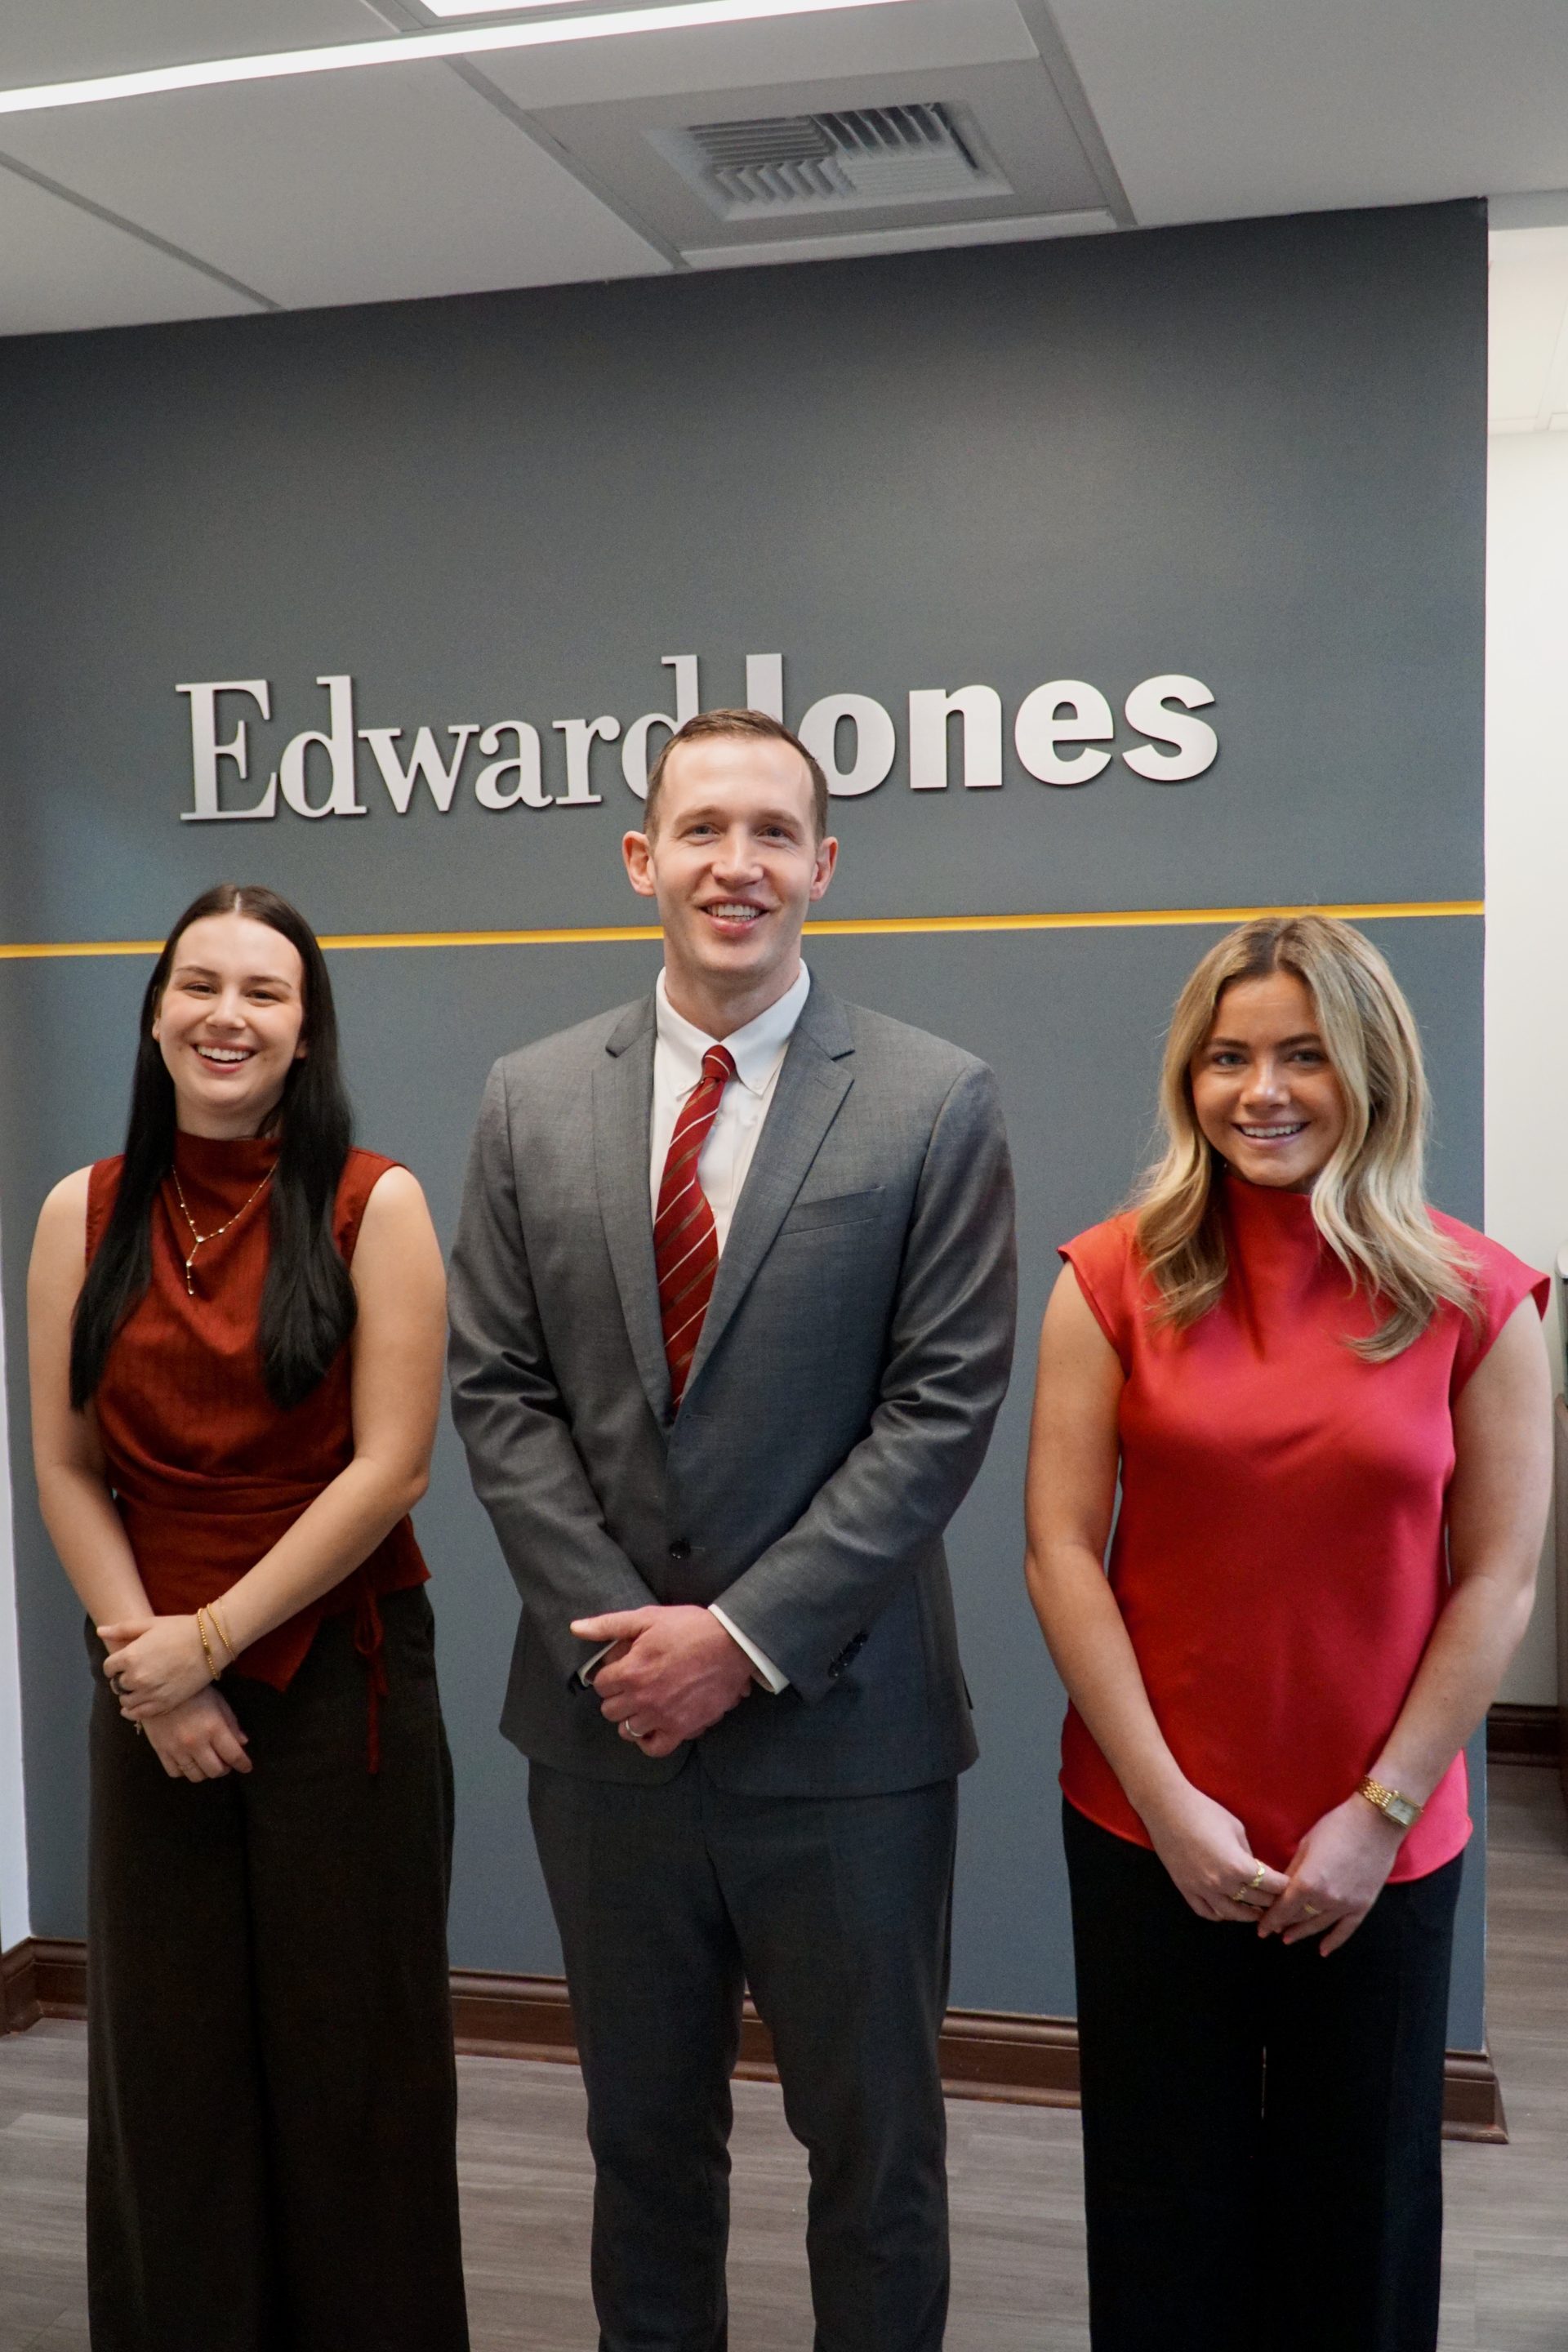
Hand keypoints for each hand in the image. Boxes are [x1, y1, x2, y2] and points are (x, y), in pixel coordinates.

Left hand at [100, 1614, 213, 1718]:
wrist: (210, 1643)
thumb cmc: (180, 1629)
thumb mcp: (149, 1624)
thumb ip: (122, 1629)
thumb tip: (100, 1631)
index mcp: (130, 1656)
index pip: (108, 1667)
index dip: (115, 1664)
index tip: (123, 1662)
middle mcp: (137, 1677)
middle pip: (117, 1685)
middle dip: (122, 1679)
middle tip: (134, 1673)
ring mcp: (150, 1693)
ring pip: (126, 1701)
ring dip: (129, 1694)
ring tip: (139, 1687)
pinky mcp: (164, 1704)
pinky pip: (139, 1714)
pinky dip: (133, 1711)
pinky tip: (136, 1705)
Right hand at [141, 1688, 251, 1781]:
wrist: (160, 1688)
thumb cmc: (194, 1693)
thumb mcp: (219, 1702)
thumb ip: (232, 1724)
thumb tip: (243, 1742)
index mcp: (214, 1728)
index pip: (234, 1755)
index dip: (243, 1764)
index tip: (246, 1767)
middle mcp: (196, 1743)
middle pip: (215, 1771)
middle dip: (224, 1768)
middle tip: (225, 1762)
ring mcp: (177, 1749)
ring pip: (196, 1776)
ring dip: (205, 1772)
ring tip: (207, 1762)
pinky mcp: (161, 1752)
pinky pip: (175, 1773)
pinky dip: (184, 1771)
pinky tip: (188, 1762)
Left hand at [571, 1606, 755, 1757]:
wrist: (732, 1644)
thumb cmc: (689, 1628)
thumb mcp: (647, 1618)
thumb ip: (609, 1625)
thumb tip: (576, 1628)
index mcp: (630, 1670)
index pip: (601, 1685)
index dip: (609, 1676)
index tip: (621, 1670)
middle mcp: (642, 1698)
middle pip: (610, 1710)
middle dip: (617, 1697)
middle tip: (631, 1687)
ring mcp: (662, 1716)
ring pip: (627, 1730)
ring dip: (631, 1718)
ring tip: (642, 1705)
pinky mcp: (682, 1728)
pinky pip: (654, 1748)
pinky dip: (649, 1741)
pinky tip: (652, 1727)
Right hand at [1140, 1779, 1288, 1923]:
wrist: (1167, 1808)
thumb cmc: (1205, 1811)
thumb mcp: (1236, 1828)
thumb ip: (1248, 1853)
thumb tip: (1256, 1868)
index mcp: (1237, 1866)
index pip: (1270, 1885)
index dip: (1284, 1886)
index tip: (1291, 1886)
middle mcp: (1221, 1883)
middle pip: (1254, 1901)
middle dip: (1270, 1901)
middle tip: (1279, 1900)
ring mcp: (1201, 1889)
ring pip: (1231, 1914)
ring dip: (1247, 1914)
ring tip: (1257, 1912)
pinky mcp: (1185, 1889)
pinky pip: (1206, 1912)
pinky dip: (1219, 1914)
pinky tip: (1227, 1910)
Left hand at [1257, 1793, 1404, 1954]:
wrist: (1376, 1823)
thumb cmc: (1336, 1826)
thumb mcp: (1306, 1845)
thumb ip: (1293, 1870)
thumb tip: (1281, 1887)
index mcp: (1307, 1882)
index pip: (1283, 1909)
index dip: (1270, 1920)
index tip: (1260, 1929)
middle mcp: (1326, 1899)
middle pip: (1299, 1918)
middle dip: (1283, 1925)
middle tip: (1272, 1931)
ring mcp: (1346, 1905)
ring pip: (1319, 1926)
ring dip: (1303, 1933)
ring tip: (1289, 1938)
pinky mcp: (1363, 1906)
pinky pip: (1346, 1930)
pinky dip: (1334, 1941)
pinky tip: (1323, 1951)